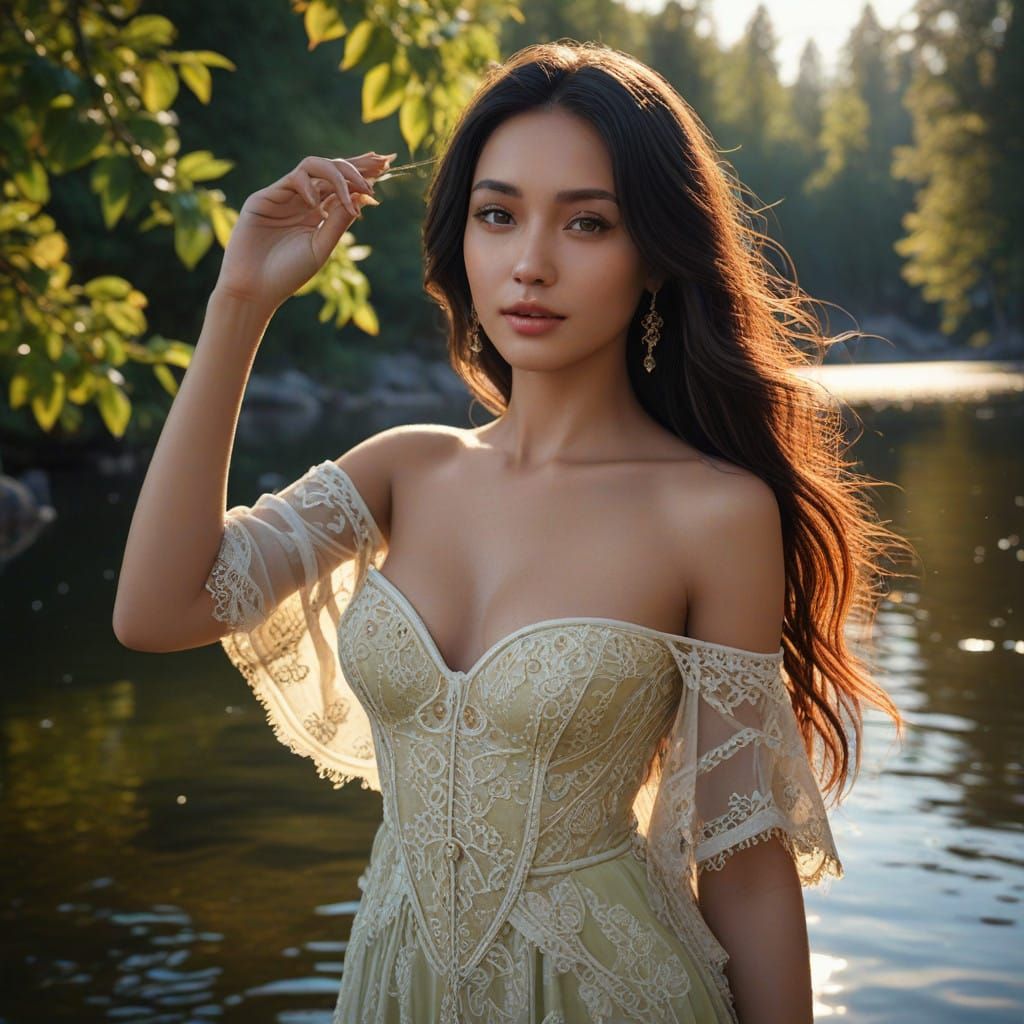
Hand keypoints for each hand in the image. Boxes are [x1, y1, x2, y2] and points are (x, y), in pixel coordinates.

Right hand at [213, 152, 393, 312]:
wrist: (255, 288)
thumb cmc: (287, 274)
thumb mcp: (321, 246)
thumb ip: (339, 221)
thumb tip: (365, 196)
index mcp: (317, 215)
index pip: (343, 186)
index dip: (363, 174)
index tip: (387, 166)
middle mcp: (303, 202)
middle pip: (331, 170)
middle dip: (357, 165)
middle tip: (382, 163)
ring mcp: (284, 197)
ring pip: (314, 166)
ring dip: (338, 173)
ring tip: (355, 188)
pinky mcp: (265, 197)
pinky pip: (294, 179)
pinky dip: (310, 187)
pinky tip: (316, 205)